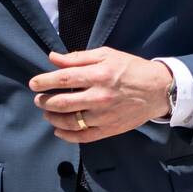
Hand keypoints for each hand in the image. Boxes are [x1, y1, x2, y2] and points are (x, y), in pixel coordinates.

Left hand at [29, 47, 172, 141]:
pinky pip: (82, 136)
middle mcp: (100, 96)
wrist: (159, 90)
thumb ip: (79, 57)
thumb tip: (53, 58)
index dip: (44, 81)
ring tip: (47, 113)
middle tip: (38, 99)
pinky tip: (59, 130)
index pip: (63, 79)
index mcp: (99, 75)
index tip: (34, 83)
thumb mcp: (108, 55)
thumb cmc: (132, 69)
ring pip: (69, 121)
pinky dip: (66, 135)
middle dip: (44, 101)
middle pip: (62, 102)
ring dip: (52, 118)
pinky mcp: (109, 129)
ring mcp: (104, 115)